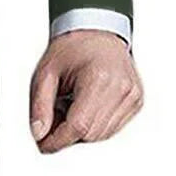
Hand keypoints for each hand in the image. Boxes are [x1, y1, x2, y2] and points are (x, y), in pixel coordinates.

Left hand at [29, 29, 143, 152]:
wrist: (96, 32)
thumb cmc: (72, 48)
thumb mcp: (46, 72)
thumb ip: (40, 105)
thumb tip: (39, 134)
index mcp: (99, 78)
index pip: (78, 126)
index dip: (58, 140)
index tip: (44, 144)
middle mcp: (121, 88)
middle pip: (91, 134)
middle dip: (68, 133)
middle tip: (54, 113)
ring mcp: (133, 96)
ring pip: (103, 135)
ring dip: (82, 130)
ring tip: (70, 104)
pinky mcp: (137, 101)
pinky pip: (113, 128)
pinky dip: (95, 125)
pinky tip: (85, 105)